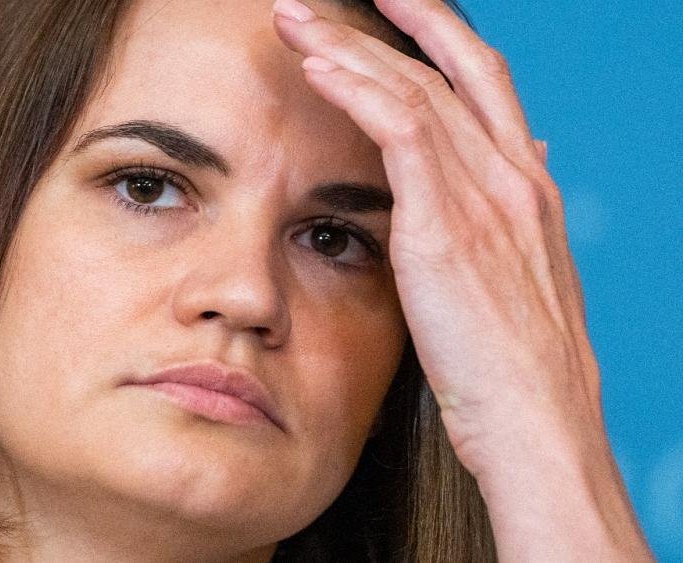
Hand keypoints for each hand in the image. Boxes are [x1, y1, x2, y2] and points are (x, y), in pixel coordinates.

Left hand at [270, 0, 652, 558]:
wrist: (539, 426)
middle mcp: (511, 175)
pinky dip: (355, 91)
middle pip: (442, 70)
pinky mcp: (447, 226)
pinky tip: (316, 68)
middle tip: (317, 3)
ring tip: (293, 19)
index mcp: (525, 186)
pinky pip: (399, 132)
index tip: (387, 7)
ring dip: (347, 46)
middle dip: (380, 24)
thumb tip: (518, 159)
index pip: (479, 80)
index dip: (434, 34)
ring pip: (413, 88)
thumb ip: (509, 213)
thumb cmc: (518, 368)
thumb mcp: (523, 278)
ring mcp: (485, 195)